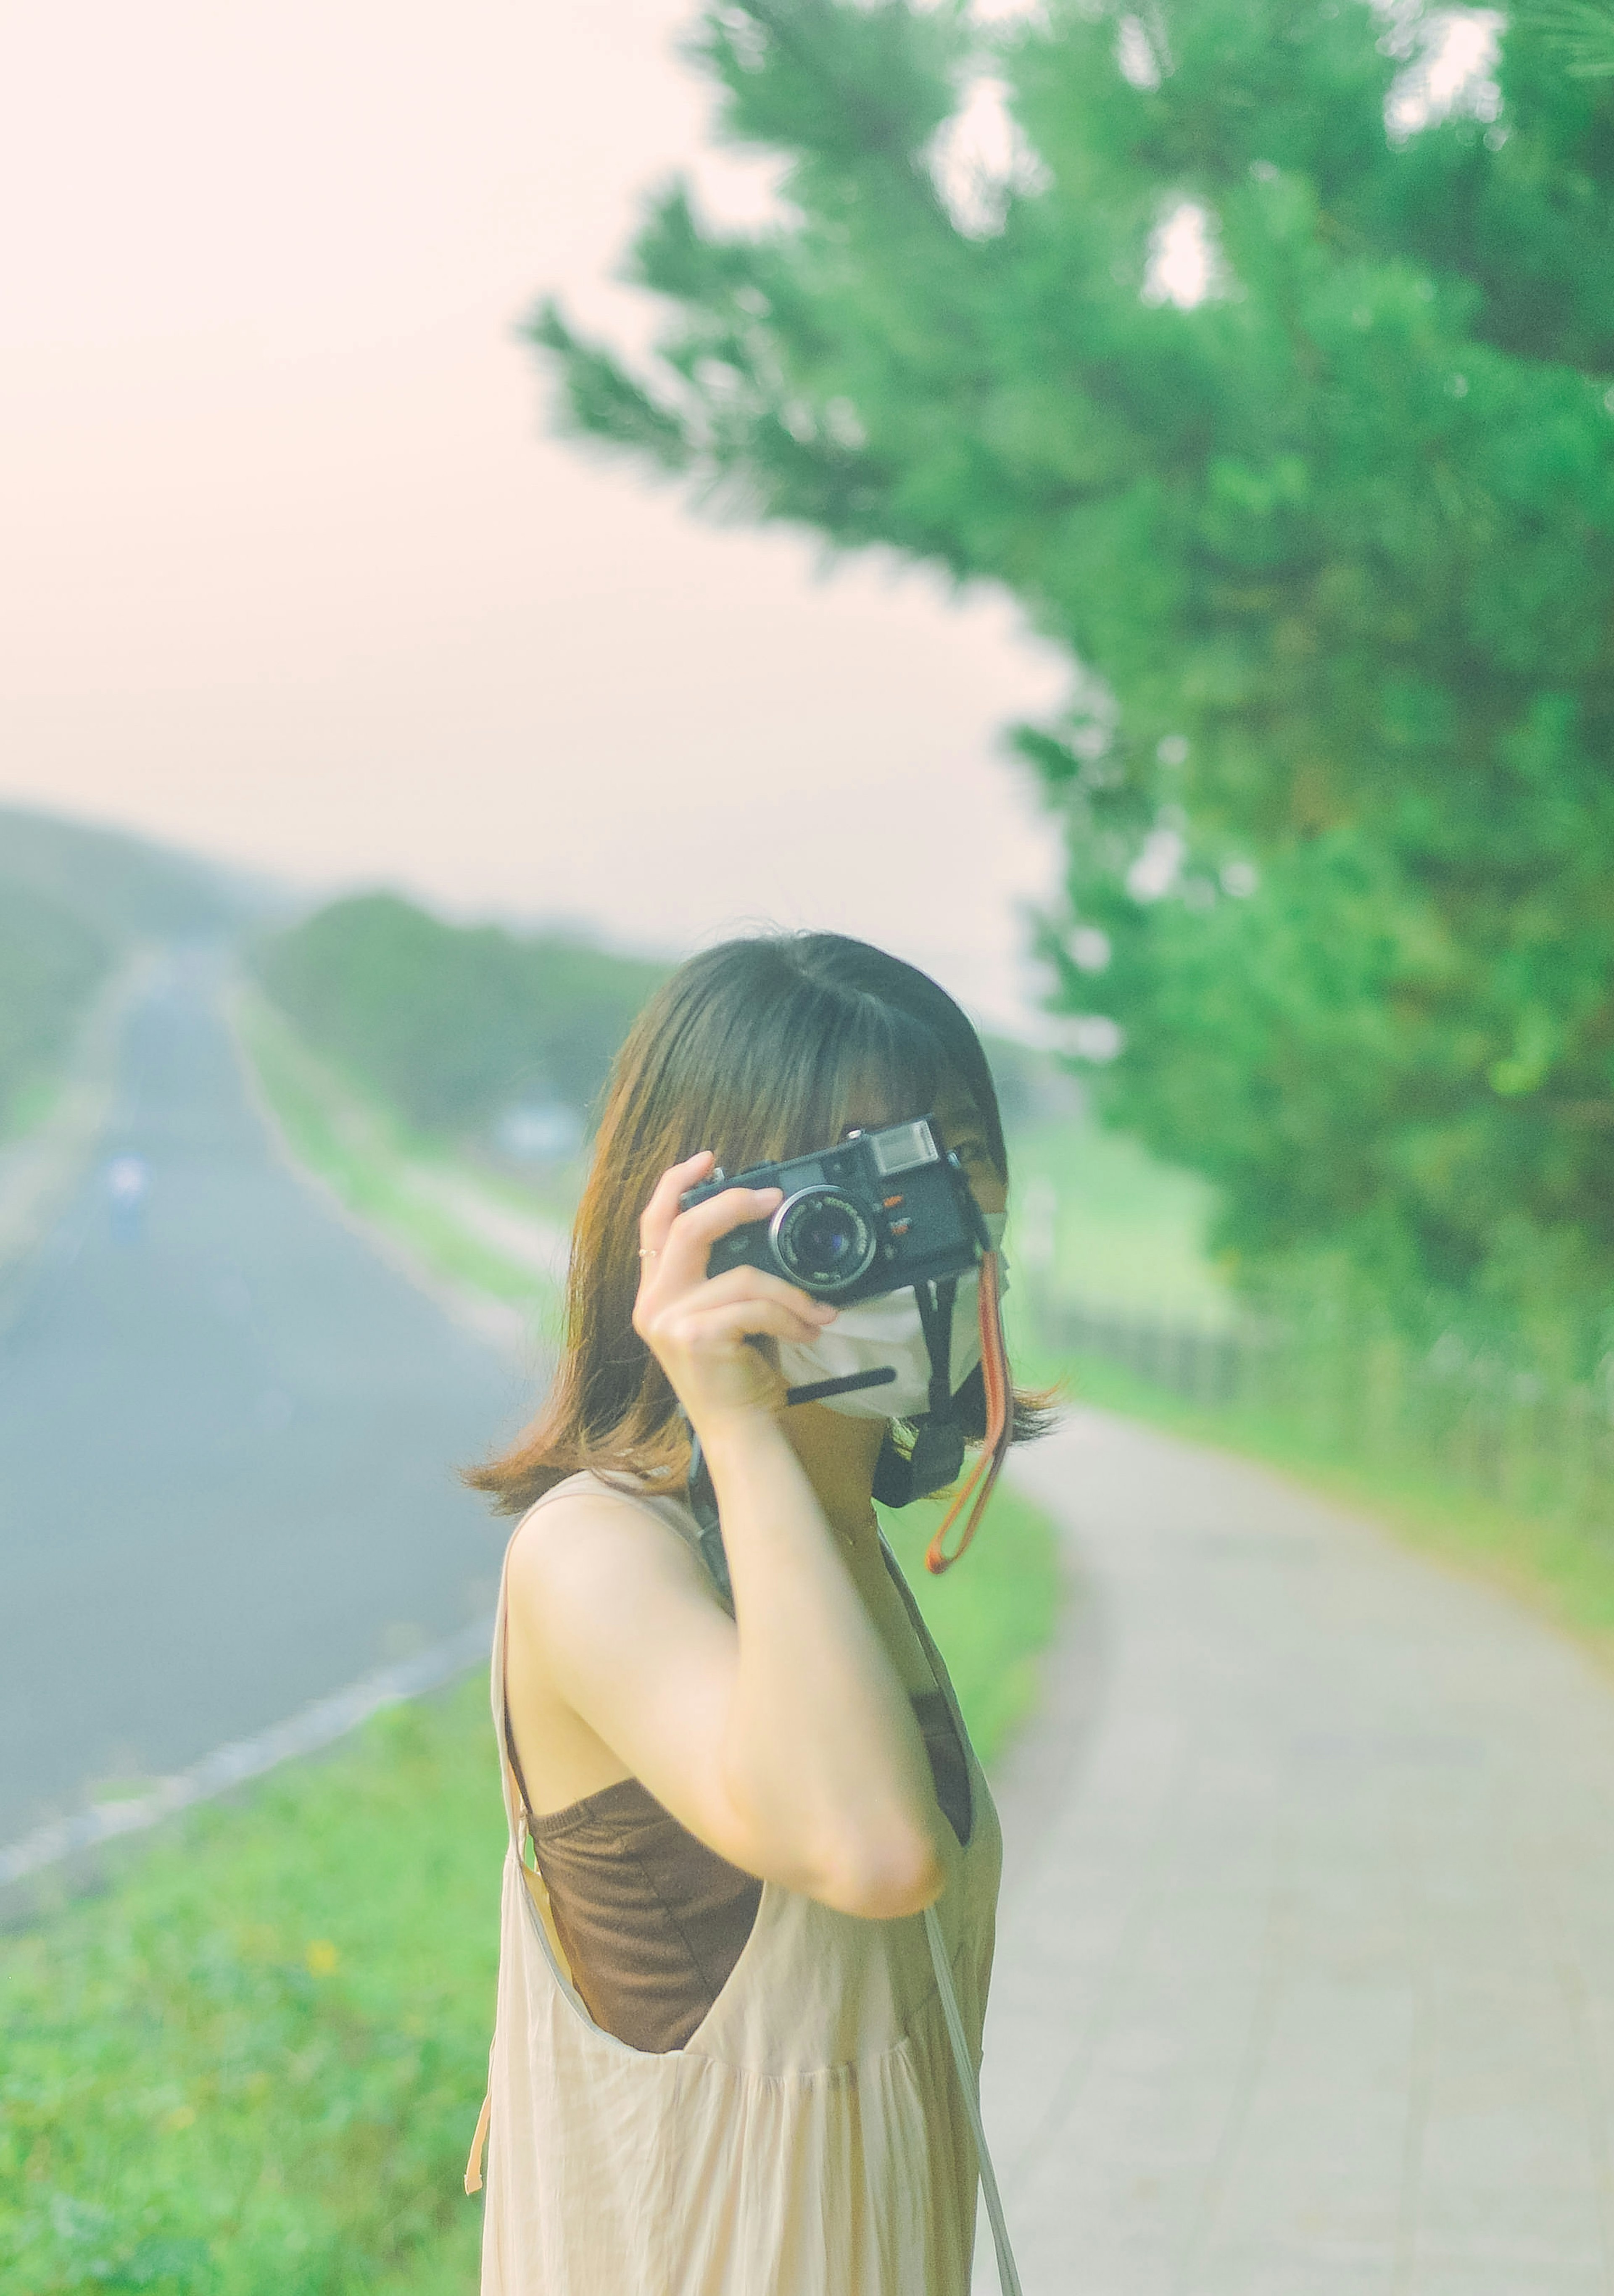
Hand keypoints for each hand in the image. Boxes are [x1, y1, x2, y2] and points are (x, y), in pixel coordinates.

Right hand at [633, 1150, 837, 1437]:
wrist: (738, 1429)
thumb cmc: (737, 1372)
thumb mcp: (725, 1314)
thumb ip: (724, 1274)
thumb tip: (760, 1224)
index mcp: (657, 1292)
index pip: (654, 1224)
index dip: (676, 1184)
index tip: (708, 1159)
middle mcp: (653, 1303)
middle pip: (688, 1229)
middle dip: (735, 1205)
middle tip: (773, 1200)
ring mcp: (670, 1321)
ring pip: (742, 1275)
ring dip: (791, 1292)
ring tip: (816, 1311)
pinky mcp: (696, 1337)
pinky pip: (756, 1306)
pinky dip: (792, 1316)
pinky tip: (808, 1331)